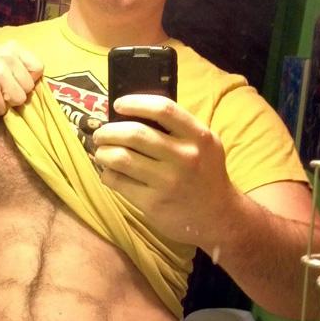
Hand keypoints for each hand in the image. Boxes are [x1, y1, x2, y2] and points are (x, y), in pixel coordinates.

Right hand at [0, 41, 42, 115]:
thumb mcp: (0, 58)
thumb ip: (20, 66)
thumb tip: (41, 83)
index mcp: (13, 48)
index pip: (38, 68)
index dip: (29, 79)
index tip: (15, 81)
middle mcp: (7, 57)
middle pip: (29, 87)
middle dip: (16, 93)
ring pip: (19, 99)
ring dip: (6, 102)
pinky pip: (3, 108)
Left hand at [93, 94, 237, 246]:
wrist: (218, 217)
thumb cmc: (204, 173)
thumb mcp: (203, 144)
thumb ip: (177, 127)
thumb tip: (132, 111)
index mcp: (199, 137)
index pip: (163, 109)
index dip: (135, 103)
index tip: (118, 105)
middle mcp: (186, 157)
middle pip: (135, 134)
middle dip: (109, 131)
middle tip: (101, 133)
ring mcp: (168, 182)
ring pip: (121, 158)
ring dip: (103, 152)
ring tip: (101, 152)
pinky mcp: (153, 203)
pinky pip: (118, 182)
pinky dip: (107, 174)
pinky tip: (109, 172)